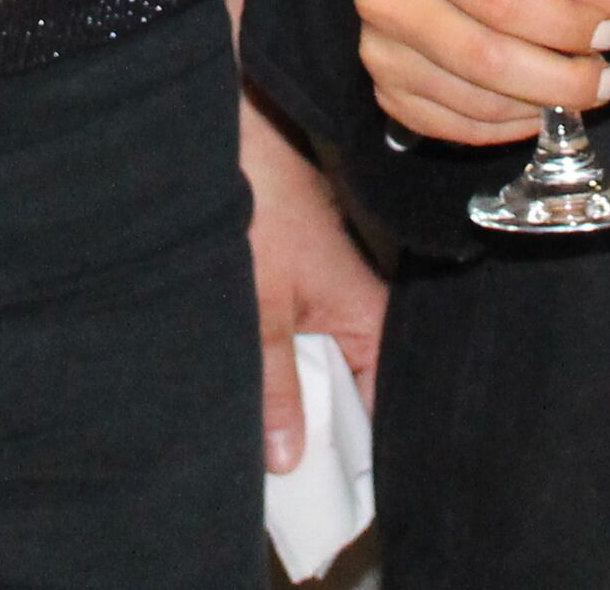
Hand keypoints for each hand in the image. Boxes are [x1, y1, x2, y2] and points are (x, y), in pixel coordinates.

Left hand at [241, 84, 384, 472]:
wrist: (223, 125)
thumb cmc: (252, 198)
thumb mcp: (256, 307)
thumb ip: (273, 383)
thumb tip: (289, 454)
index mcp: (366, 312)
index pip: (386, 401)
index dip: (366, 447)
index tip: (338, 485)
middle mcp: (354, 303)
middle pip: (352, 389)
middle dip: (322, 426)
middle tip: (289, 460)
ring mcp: (323, 290)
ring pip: (319, 363)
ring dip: (293, 392)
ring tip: (265, 417)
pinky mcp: (294, 276)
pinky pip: (296, 338)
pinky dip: (276, 362)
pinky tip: (250, 375)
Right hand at [354, 0, 609, 148]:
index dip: (561, 24)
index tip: (608, 34)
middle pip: (486, 57)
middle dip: (560, 79)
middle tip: (606, 81)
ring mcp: (380, 51)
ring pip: (474, 101)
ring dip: (539, 107)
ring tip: (580, 93)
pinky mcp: (385, 93)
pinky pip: (456, 128)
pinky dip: (507, 128)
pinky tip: (538, 111)